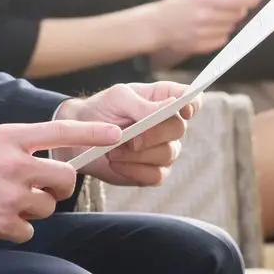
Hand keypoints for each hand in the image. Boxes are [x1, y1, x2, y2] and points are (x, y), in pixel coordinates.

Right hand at [0, 118, 120, 242]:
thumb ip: (18, 146)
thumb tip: (46, 158)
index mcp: (11, 138)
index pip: (60, 131)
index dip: (92, 133)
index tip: (116, 133)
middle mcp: (15, 164)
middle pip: (65, 177)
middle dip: (62, 185)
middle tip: (49, 187)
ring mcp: (11, 195)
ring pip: (48, 206)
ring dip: (34, 208)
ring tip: (6, 202)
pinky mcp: (3, 223)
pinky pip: (29, 229)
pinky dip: (17, 227)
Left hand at [54, 82, 193, 185]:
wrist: (81, 138)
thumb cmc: (102, 110)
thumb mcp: (118, 98)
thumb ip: (143, 104)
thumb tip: (170, 106)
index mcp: (164, 99)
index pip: (191, 99)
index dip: (192, 104)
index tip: (183, 110)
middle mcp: (169, 124)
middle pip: (179, 128)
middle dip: (153, 134)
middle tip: (130, 138)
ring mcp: (164, 149)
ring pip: (166, 154)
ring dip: (137, 154)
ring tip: (113, 150)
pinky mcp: (153, 172)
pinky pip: (155, 175)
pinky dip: (133, 170)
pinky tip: (116, 163)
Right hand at [149, 0, 258, 56]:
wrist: (157, 25)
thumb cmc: (179, 3)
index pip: (237, 0)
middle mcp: (204, 17)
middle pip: (237, 14)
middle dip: (238, 9)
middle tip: (228, 6)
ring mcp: (203, 34)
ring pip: (232, 27)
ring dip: (228, 21)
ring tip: (213, 17)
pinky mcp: (203, 46)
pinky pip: (223, 39)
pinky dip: (221, 33)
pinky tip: (208, 28)